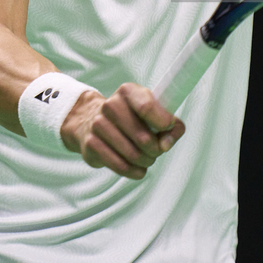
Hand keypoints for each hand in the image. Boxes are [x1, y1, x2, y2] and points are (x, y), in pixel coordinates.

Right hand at [60, 83, 184, 179]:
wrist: (91, 120)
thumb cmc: (130, 117)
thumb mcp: (152, 112)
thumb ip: (171, 125)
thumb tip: (167, 144)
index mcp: (127, 92)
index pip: (147, 107)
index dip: (163, 122)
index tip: (168, 128)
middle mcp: (110, 105)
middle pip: (143, 137)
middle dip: (156, 150)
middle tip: (157, 150)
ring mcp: (98, 124)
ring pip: (132, 154)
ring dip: (146, 161)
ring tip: (147, 158)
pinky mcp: (91, 144)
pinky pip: (119, 165)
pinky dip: (134, 171)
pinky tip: (138, 168)